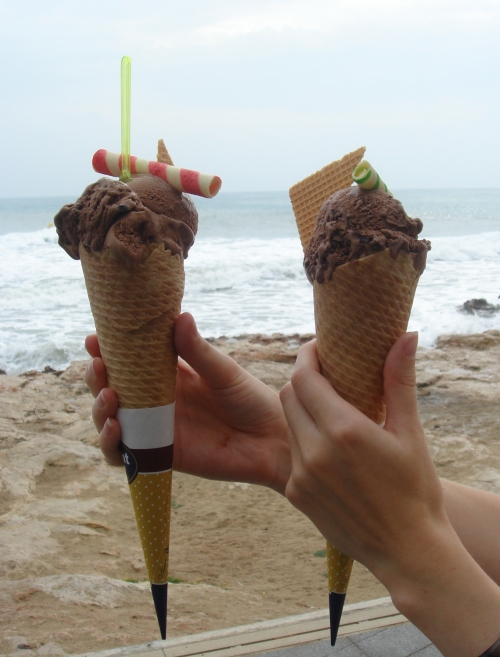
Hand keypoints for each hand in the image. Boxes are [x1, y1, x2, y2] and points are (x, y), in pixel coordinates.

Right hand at [85, 312, 289, 493]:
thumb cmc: (251, 400)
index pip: (128, 361)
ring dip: (99, 409)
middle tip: (98, 366)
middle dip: (97, 377)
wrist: (272, 441)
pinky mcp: (160, 455)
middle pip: (111, 389)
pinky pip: (124, 454)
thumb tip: (180, 316)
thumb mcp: (223, 372)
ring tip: (108, 395)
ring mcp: (155, 429)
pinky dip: (110, 444)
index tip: (94, 339)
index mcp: (169, 375)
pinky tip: (116, 428)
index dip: (106, 351)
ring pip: (111, 420)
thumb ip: (198, 350)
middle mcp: (156, 401)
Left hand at [280, 334, 499, 656]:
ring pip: (287, 423)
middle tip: (326, 379)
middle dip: (303, 381)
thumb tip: (406, 335)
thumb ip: (399, 380)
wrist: (406, 550)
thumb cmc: (415, 489)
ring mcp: (301, 475)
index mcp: (343, 430)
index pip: (304, 377)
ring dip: (302, 410)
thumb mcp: (410, 433)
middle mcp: (315, 451)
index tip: (320, 349)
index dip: (308, 357)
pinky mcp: (296, 494)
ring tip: (328, 411)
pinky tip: (328, 448)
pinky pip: (291, 454)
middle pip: (288, 394)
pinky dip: (304, 442)